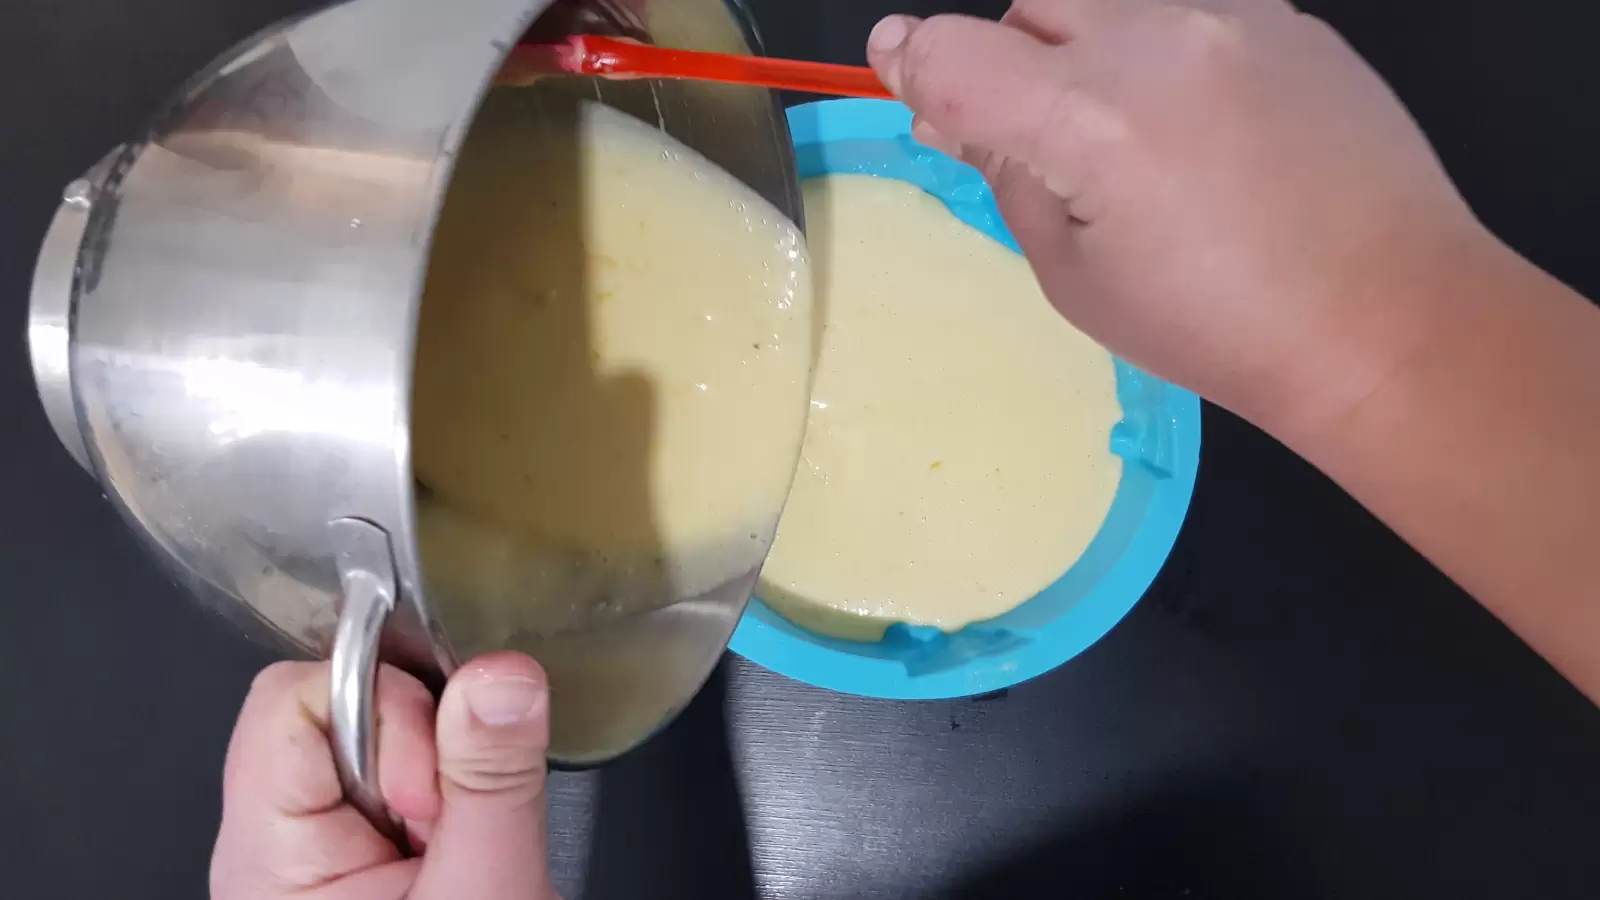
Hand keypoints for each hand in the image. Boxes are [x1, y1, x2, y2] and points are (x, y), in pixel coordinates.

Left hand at [210, 653, 559, 899]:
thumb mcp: (486, 895)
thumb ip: (493, 780)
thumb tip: (500, 676)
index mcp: (268, 859)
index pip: (292, 699)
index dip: (382, 711)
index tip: (434, 783)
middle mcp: (269, 849)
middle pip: (332, 708)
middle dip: (420, 743)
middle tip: (451, 820)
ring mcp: (307, 853)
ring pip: (370, 739)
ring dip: (437, 771)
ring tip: (456, 843)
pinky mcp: (348, 856)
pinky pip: (389, 774)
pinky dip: (441, 791)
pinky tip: (454, 843)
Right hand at [866, 0, 1492, 437]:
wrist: (1385, 316)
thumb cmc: (1217, 326)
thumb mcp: (1073, 275)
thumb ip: (1005, 173)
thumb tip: (947, 112)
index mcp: (1090, 120)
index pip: (954, 53)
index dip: (910, 61)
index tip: (899, 67)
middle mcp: (1158, 37)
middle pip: (1029, 6)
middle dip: (1011, 61)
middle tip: (1040, 143)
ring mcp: (1233, 14)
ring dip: (1085, 46)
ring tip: (1130, 134)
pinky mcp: (1288, 17)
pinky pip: (1185, 7)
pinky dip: (1160, 49)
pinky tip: (1200, 127)